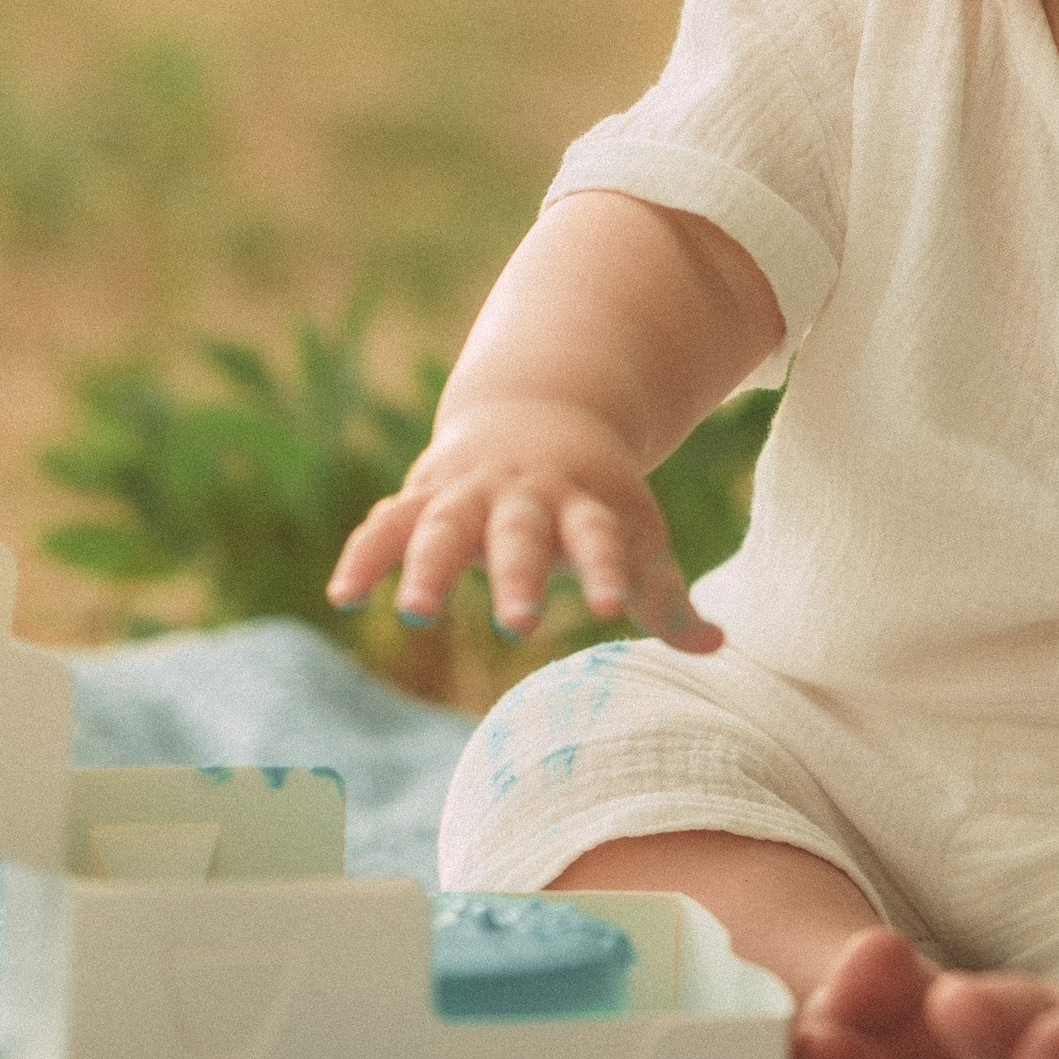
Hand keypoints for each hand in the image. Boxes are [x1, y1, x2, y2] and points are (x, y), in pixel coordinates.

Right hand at [326, 402, 722, 649]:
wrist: (539, 411)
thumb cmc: (593, 495)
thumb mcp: (630, 530)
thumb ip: (660, 592)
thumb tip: (717, 646)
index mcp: (584, 504)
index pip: (602, 540)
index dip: (610, 571)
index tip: (614, 610)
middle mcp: (524, 496)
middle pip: (521, 535)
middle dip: (518, 577)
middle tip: (519, 624)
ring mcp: (469, 493)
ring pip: (444, 526)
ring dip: (428, 566)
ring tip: (413, 613)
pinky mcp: (422, 498)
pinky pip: (387, 524)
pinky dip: (364, 556)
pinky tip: (342, 598)